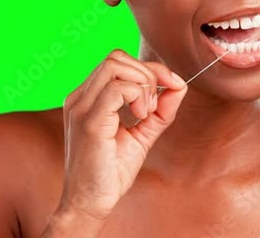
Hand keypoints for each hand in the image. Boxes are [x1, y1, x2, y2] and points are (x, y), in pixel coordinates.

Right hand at [55, 49, 187, 225]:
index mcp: (88, 97)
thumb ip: (160, 110)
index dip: (149, 68)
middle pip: (116, 57)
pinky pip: (115, 89)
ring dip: (142, 84)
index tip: (172, 86)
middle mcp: (80, 97)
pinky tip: (140, 116)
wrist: (91, 203)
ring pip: (115, 65)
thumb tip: (179, 85)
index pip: (118, 61)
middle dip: (147, 73)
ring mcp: (81, 107)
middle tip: (154, 105)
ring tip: (146, 112)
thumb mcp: (142, 134)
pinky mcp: (89, 122)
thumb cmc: (110, 172)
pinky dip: (137, 96)